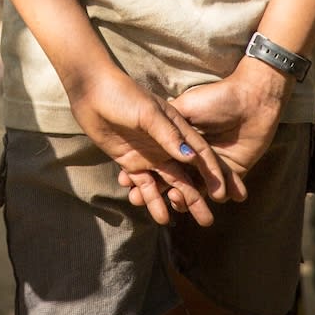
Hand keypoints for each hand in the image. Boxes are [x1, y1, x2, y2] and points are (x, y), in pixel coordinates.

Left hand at [68, 68, 221, 225]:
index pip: (200, 154)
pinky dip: (153, 200)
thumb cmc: (123, 95)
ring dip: (179, 202)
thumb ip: (168, 135)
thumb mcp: (148, 113)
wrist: (92, 92)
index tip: (222, 194)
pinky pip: (145, 185)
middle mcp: (167, 145)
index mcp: (177, 128)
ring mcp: (150, 155)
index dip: (212, 174)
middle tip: (208, 221)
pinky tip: (161, 217)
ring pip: (169, 183)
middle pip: (187, 175)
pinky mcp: (132, 162)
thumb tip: (192, 158)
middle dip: (199, 197)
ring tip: (189, 222)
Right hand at [156, 59, 289, 201]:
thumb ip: (168, 127)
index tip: (131, 184)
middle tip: (160, 199)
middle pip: (177, 180)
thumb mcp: (185, 107)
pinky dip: (220, 195)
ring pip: (198, 188)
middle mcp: (195, 157)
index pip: (162, 162)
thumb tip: (144, 136)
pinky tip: (213, 197)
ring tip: (179, 201)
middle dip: (166, 193)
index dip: (148, 174)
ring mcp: (214, 167)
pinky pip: (224, 189)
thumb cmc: (216, 98)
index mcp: (181, 141)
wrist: (252, 98)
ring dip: (189, 199)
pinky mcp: (234, 172)